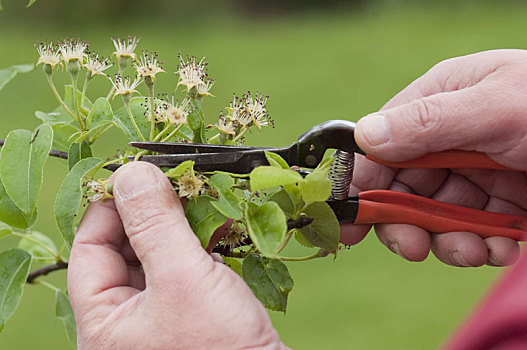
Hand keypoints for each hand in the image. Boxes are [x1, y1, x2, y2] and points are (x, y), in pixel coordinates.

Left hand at [68, 162, 286, 349]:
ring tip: (201, 200)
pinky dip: (201, 243)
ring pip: (159, 255)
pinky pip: (186, 267)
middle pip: (125, 249)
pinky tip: (220, 227)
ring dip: (181, 225)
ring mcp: (161, 316)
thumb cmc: (220, 349)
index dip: (109, 208)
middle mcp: (126, 321)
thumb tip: (131, 174)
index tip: (135, 175)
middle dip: (152, 213)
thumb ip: (155, 224)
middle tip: (175, 183)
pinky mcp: (192, 313)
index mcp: (104, 322)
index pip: (89, 249)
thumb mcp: (183, 279)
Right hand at [340, 49, 526, 266]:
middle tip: (411, 248)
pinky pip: (472, 231)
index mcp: (437, 103)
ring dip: (449, 242)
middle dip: (403, 223)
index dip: (360, 183)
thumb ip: (429, 122)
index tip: (347, 220)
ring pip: (434, 218)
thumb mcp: (498, 107)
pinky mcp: (498, 202)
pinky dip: (483, 246)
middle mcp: (447, 139)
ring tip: (477, 251)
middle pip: (401, 189)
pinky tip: (503, 246)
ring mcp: (472, 172)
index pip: (379, 146)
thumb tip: (364, 137)